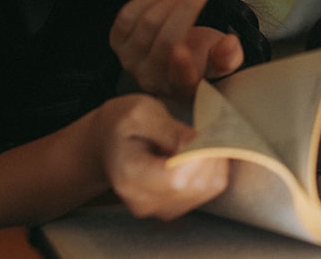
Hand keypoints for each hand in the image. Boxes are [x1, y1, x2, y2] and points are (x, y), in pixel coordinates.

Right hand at [92, 94, 228, 219]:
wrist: (107, 143)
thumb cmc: (122, 124)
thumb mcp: (140, 111)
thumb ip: (169, 128)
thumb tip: (199, 143)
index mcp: (129, 176)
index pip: (177, 178)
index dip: (198, 154)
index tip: (199, 131)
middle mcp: (143, 201)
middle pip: (196, 184)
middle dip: (209, 153)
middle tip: (204, 129)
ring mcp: (159, 209)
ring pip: (207, 187)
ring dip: (213, 160)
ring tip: (197, 139)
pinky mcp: (174, 208)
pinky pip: (209, 189)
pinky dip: (212, 168)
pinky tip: (198, 152)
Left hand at [110, 0, 245, 100]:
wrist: (175, 56)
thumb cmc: (202, 57)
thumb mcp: (222, 58)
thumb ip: (229, 55)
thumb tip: (229, 44)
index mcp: (182, 87)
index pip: (180, 79)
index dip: (180, 66)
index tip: (184, 49)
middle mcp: (151, 79)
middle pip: (166, 41)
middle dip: (187, 7)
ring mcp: (130, 61)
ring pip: (147, 24)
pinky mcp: (117, 43)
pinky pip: (126, 16)